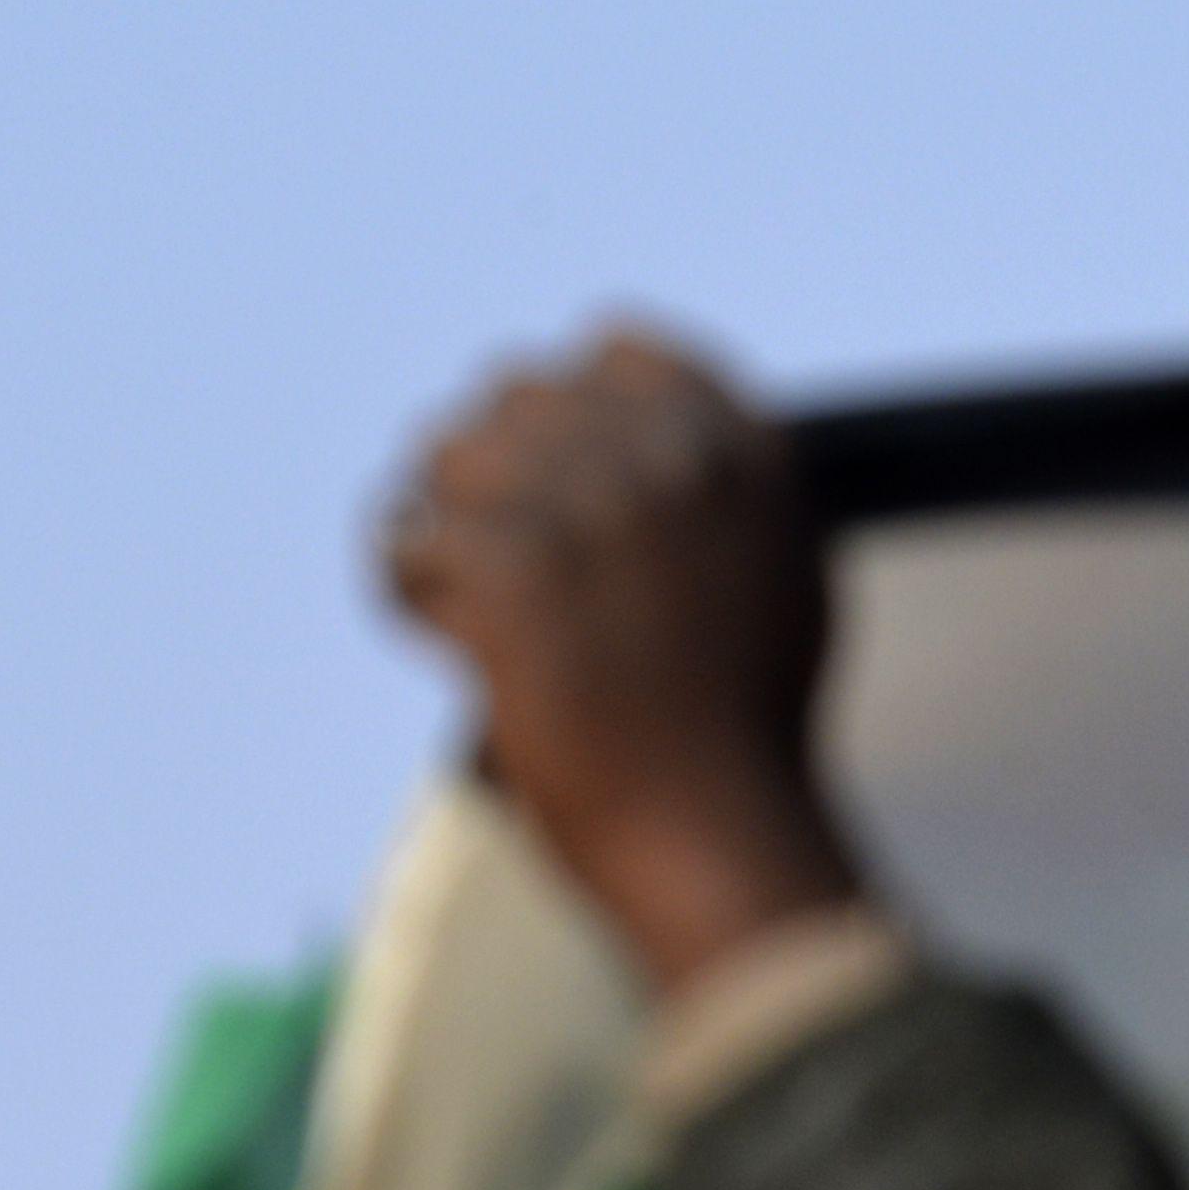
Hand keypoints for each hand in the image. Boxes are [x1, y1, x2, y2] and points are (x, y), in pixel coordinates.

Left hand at [376, 329, 869, 992]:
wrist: (720, 837)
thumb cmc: (746, 742)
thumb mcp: (781, 582)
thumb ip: (727, 497)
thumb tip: (669, 446)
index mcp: (740, 449)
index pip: (614, 352)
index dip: (565, 416)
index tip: (552, 488)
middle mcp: (669, 456)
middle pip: (516, 401)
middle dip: (494, 478)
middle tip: (494, 561)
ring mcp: (590, 504)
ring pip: (449, 459)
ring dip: (445, 528)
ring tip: (468, 605)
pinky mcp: (515, 566)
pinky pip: (407, 546)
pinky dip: (412, 599)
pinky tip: (452, 650)